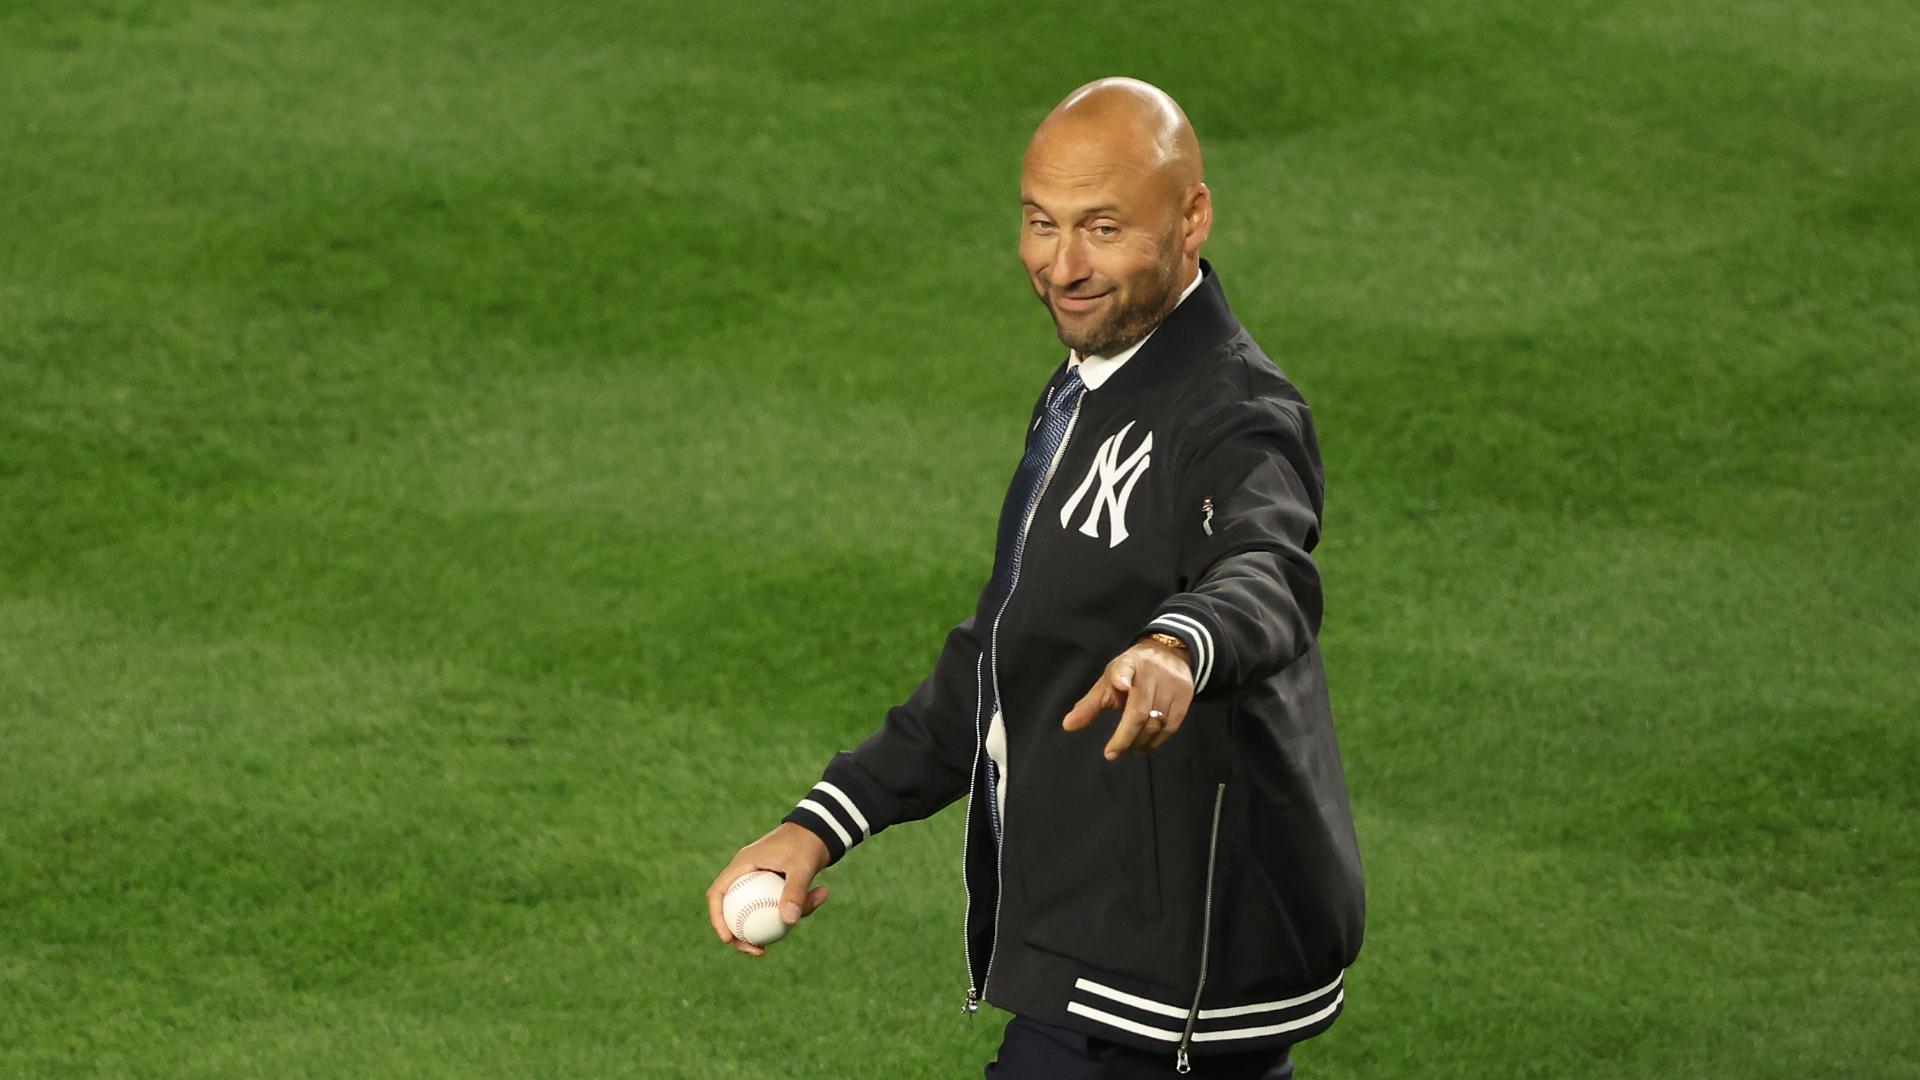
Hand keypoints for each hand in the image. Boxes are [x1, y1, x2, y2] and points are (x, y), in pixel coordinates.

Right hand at [705, 822, 830, 955]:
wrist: (823, 826)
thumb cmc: (808, 841)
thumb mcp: (802, 866)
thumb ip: (795, 891)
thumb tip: (789, 922)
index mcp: (743, 864)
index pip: (717, 893)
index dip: (717, 918)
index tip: (729, 939)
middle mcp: (747, 873)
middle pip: (733, 909)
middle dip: (742, 934)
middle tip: (758, 951)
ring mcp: (761, 880)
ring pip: (760, 910)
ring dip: (783, 917)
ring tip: (810, 907)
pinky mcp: (776, 884)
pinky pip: (779, 904)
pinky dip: (798, 905)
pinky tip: (822, 895)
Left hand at [1062, 637, 1194, 759]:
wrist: (1168, 654)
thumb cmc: (1131, 674)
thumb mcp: (1108, 682)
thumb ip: (1090, 705)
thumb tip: (1067, 726)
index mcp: (1128, 664)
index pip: (1124, 668)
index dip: (1122, 677)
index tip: (1120, 685)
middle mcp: (1151, 672)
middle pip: (1139, 710)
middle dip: (1124, 736)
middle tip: (1112, 753)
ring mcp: (1171, 684)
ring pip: (1156, 722)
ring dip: (1140, 741)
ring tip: (1129, 747)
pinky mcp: (1185, 696)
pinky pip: (1171, 726)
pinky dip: (1157, 740)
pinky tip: (1145, 745)